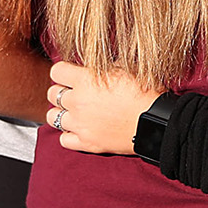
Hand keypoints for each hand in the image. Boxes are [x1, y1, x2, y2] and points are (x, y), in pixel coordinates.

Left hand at [46, 60, 162, 155]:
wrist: (155, 121)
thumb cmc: (144, 92)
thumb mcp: (124, 68)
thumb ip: (102, 66)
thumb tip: (92, 65)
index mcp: (85, 79)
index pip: (56, 71)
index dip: (64, 72)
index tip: (71, 75)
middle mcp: (78, 102)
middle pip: (51, 93)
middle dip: (61, 91)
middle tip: (74, 93)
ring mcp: (80, 124)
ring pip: (52, 117)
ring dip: (61, 113)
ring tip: (74, 112)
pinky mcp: (86, 143)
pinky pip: (63, 139)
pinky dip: (69, 134)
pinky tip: (80, 129)